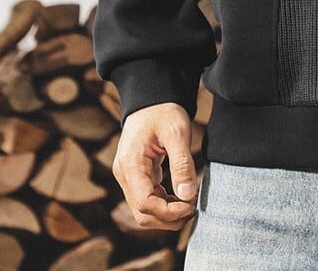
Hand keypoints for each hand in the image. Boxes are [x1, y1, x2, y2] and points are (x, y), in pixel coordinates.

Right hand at [112, 102, 199, 229]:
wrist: (152, 99)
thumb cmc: (164, 111)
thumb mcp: (177, 132)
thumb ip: (182, 164)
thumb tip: (188, 196)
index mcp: (130, 164)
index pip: (144, 203)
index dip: (168, 212)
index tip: (190, 206)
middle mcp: (124, 174)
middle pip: (142, 212)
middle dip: (168, 218)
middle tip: (193, 209)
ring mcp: (128, 176)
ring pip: (143, 210)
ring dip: (166, 214)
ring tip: (190, 205)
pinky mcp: (135, 176)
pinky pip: (147, 198)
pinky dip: (163, 204)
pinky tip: (181, 198)